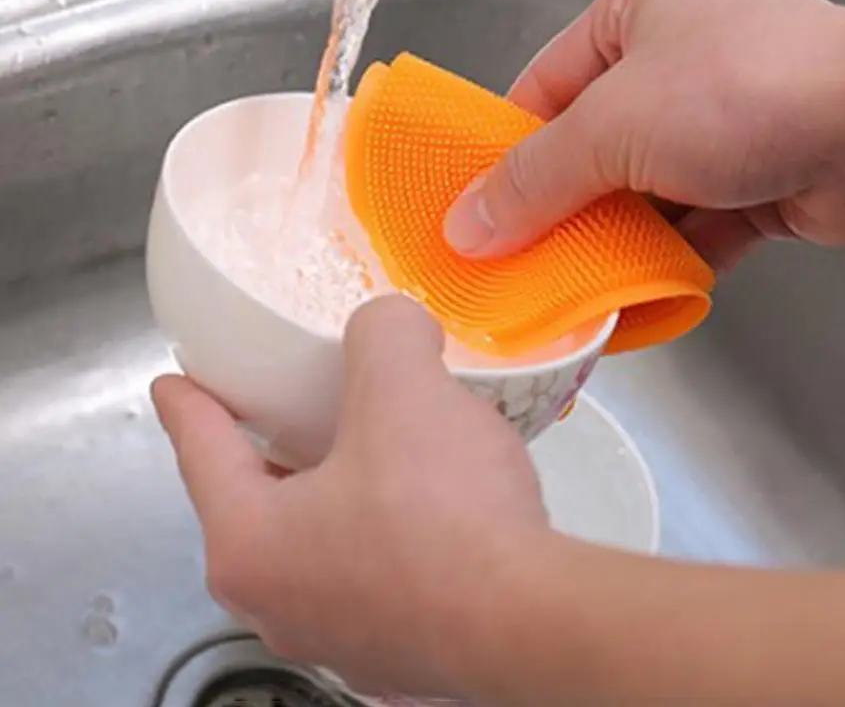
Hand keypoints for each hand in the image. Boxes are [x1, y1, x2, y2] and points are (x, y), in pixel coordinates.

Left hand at [152, 294, 549, 698]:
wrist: (532, 621)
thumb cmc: (443, 512)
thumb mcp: (403, 390)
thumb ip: (381, 332)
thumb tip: (390, 325)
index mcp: (250, 543)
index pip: (200, 451)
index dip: (188, 405)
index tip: (173, 382)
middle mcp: (277, 606)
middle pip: (255, 503)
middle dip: (269, 449)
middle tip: (292, 402)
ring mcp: (338, 642)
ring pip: (315, 545)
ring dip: (334, 494)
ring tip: (370, 450)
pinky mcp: (396, 658)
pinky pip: (372, 575)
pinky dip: (383, 534)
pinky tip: (428, 508)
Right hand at [443, 0, 844, 270]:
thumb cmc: (749, 89)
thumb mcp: (613, 127)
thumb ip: (535, 179)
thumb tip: (469, 225)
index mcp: (641, 9)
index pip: (547, 83)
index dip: (507, 148)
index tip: (474, 205)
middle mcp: (682, 56)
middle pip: (594, 143)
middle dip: (560, 204)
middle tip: (513, 258)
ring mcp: (724, 119)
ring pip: (643, 189)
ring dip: (612, 239)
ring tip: (565, 287)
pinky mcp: (759, 175)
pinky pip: (692, 222)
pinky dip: (664, 259)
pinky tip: (631, 296)